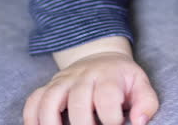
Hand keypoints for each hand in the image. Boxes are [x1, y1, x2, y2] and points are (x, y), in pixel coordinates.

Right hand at [23, 37, 158, 124]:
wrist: (101, 58)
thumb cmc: (122, 80)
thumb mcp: (141, 85)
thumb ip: (146, 103)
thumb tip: (139, 122)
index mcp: (109, 76)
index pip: (106, 95)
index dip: (110, 117)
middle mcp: (84, 76)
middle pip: (78, 100)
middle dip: (82, 124)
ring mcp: (63, 81)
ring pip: (50, 99)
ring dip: (51, 123)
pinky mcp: (49, 87)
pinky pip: (33, 100)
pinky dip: (31, 118)